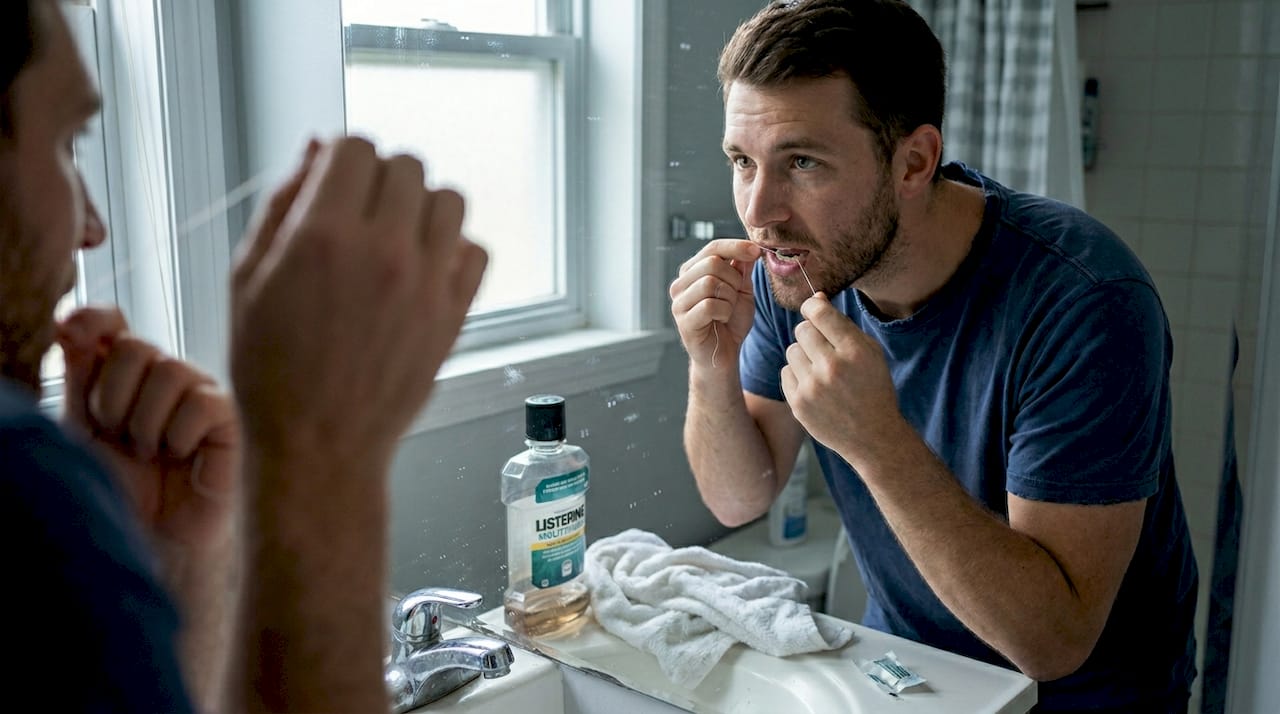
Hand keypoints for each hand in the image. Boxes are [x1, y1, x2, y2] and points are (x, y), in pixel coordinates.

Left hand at [58, 306, 238, 552]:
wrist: (150, 538)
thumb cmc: (117, 490)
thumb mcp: (80, 430)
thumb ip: (76, 375)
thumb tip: (69, 321)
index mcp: (118, 374)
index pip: (109, 322)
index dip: (91, 319)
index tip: (69, 332)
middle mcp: (158, 377)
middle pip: (133, 346)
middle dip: (112, 398)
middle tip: (117, 435)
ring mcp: (195, 394)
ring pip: (168, 370)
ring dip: (145, 422)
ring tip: (149, 453)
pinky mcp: (226, 418)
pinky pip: (200, 402)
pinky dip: (179, 434)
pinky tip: (180, 456)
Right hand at [230, 137, 487, 464]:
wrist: (317, 444)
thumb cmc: (272, 370)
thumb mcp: (248, 279)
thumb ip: (282, 203)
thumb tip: (316, 147)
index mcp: (322, 235)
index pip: (356, 146)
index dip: (343, 159)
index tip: (337, 182)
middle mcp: (382, 251)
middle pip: (407, 164)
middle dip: (381, 179)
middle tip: (362, 213)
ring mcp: (426, 283)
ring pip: (451, 199)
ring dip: (424, 208)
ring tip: (398, 238)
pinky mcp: (455, 315)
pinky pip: (476, 251)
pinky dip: (455, 251)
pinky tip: (425, 270)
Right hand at [669, 239, 761, 368]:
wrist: (724, 355)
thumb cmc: (731, 322)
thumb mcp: (742, 291)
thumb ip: (742, 269)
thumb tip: (749, 246)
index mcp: (692, 272)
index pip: (712, 248)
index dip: (736, 246)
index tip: (757, 251)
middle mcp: (680, 284)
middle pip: (712, 263)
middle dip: (734, 279)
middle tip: (736, 296)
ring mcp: (679, 303)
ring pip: (710, 283)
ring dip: (729, 297)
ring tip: (728, 309)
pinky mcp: (683, 321)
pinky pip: (709, 305)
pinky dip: (724, 312)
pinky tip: (721, 320)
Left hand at [780, 294, 905, 461]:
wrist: (873, 436)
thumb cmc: (873, 388)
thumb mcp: (870, 352)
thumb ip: (842, 324)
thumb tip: (815, 297)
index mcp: (854, 351)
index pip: (819, 312)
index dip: (813, 307)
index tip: (814, 310)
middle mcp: (832, 367)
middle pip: (802, 330)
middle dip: (811, 334)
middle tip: (824, 348)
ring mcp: (812, 387)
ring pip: (791, 350)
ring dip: (803, 355)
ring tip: (822, 370)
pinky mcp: (798, 404)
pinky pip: (786, 372)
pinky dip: (797, 375)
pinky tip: (815, 386)